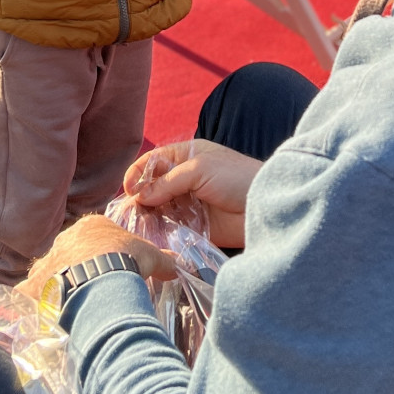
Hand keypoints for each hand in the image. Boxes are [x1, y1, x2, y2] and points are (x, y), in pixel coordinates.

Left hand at [19, 215, 176, 303]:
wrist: (96, 282)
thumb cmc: (124, 260)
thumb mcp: (150, 256)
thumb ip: (163, 259)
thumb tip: (180, 263)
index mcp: (90, 227)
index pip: (97, 236)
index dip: (106, 252)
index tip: (114, 267)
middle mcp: (64, 240)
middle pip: (72, 253)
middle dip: (80, 267)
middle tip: (94, 288)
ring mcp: (46, 262)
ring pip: (52, 272)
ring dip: (59, 284)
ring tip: (73, 304)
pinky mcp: (34, 286)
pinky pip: (31, 294)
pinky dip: (37, 302)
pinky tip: (45, 314)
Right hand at [124, 138, 260, 247]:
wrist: (265, 205)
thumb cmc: (236, 177)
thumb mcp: (200, 169)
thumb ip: (167, 181)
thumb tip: (138, 196)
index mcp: (186, 157)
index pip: (153, 162)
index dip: (138, 173)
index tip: (128, 188)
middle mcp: (184, 180)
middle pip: (152, 187)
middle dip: (139, 197)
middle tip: (130, 211)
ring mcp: (188, 204)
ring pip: (158, 209)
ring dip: (147, 216)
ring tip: (138, 224)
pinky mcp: (194, 227)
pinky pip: (171, 229)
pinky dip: (159, 232)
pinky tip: (150, 236)